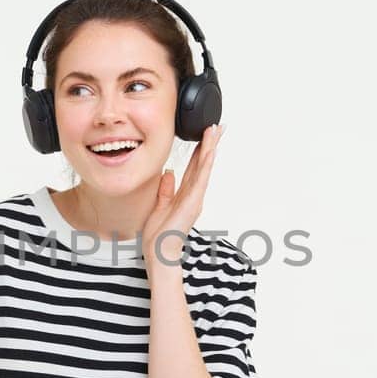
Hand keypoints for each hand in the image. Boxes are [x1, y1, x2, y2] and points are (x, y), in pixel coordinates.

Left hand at [142, 123, 223, 267]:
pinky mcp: (193, 202)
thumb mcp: (159, 205)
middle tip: (217, 126)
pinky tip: (210, 152)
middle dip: (210, 144)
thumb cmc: (159, 234)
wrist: (159, 251)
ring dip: (210, 148)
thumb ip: (165, 189)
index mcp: (186, 194)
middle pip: (203, 163)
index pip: (195, 167)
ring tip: (215, 131)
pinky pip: (201, 179)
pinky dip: (206, 164)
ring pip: (205, 167)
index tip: (205, 134)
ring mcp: (195, 197)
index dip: (200, 150)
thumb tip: (169, 173)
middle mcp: (194, 194)